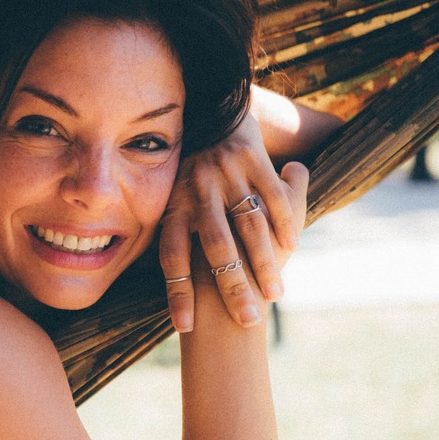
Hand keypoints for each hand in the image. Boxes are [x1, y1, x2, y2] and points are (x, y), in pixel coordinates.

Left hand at [159, 110, 307, 332]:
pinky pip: (271, 194)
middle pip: (215, 248)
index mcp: (173, 205)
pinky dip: (284, 220)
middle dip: (231, 288)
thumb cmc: (187, 170)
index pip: (171, 258)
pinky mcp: (252, 158)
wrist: (208, 112)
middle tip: (246, 321)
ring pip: (248, 226)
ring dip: (263, 263)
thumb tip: (145, 273)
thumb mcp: (169, 194)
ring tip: (275, 295)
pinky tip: (293, 247)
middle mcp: (198, 191)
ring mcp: (226, 175)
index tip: (185, 327)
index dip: (177, 293)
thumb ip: (168, 229)